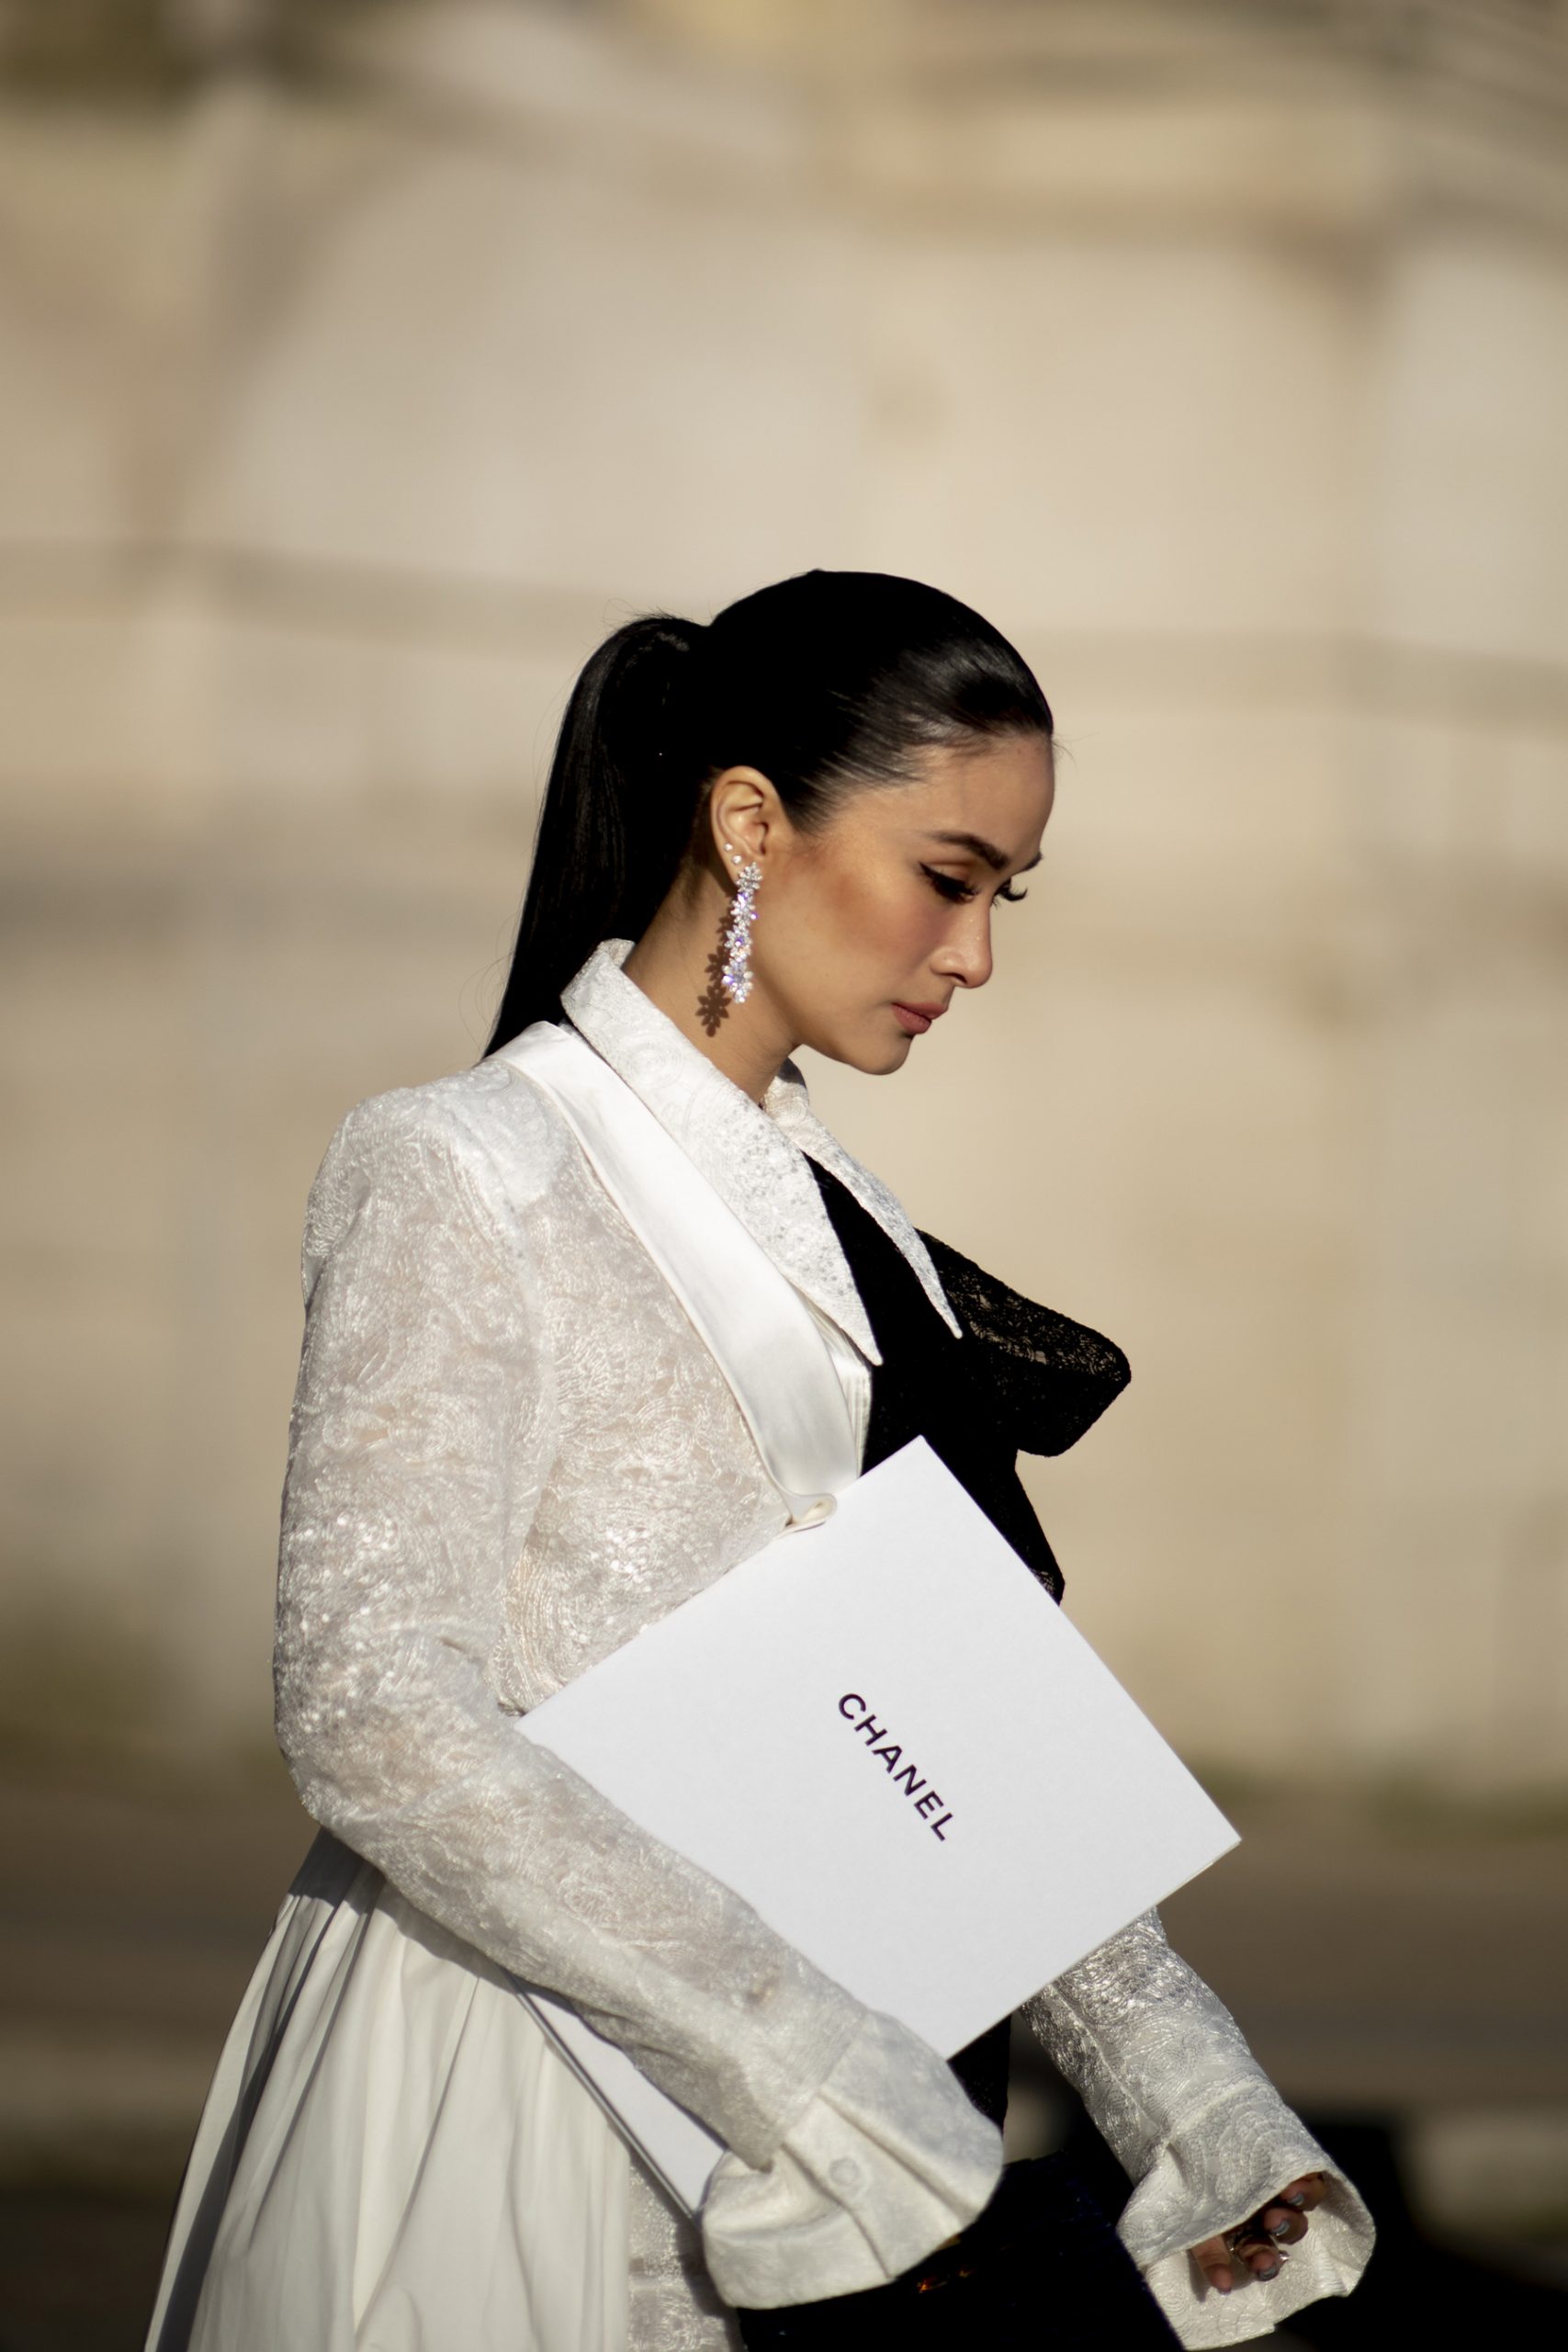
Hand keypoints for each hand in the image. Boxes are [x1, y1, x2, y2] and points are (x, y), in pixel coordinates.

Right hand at [1190, 2173, 1327, 2293]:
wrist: (1190, 2128)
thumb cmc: (1189, 2175)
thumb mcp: (1194, 2217)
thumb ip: (1209, 2252)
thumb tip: (1223, 2287)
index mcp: (1244, 2231)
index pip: (1261, 2255)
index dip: (1263, 2263)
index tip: (1261, 2265)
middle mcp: (1267, 2211)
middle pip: (1287, 2230)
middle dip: (1284, 2229)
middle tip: (1271, 2221)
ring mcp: (1281, 2186)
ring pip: (1303, 2204)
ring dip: (1299, 2203)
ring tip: (1289, 2192)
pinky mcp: (1291, 2162)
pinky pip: (1311, 2174)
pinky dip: (1308, 2178)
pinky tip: (1296, 2176)